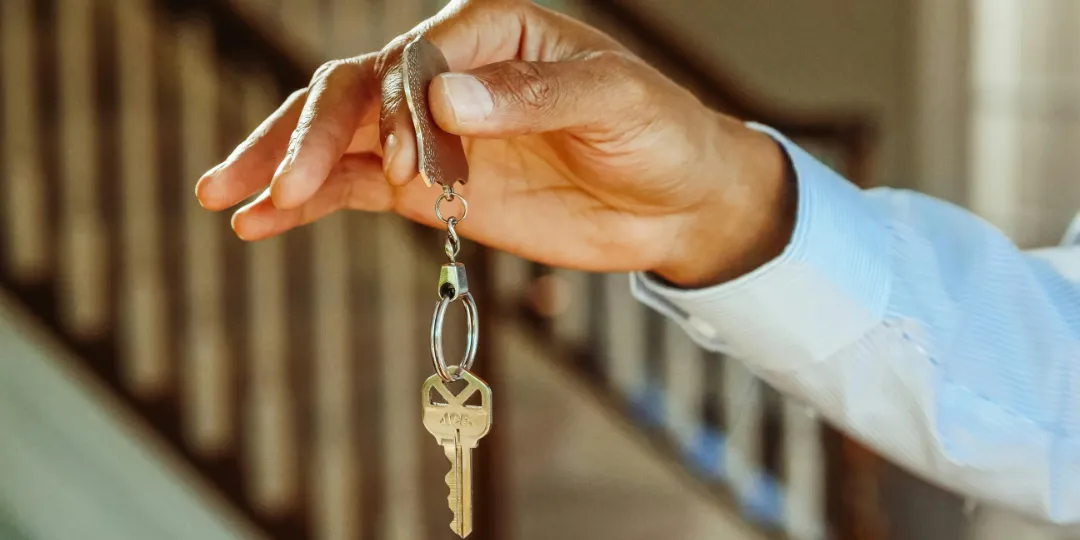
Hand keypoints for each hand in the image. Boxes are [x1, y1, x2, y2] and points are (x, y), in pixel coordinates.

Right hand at [194, 0, 794, 287]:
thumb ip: (532, 96)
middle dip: (308, 137)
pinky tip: (259, 223)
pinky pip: (353, 190)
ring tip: (225, 197)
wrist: (677, 201)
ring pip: (336, 139)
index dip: (396, 112)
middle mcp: (445, 75)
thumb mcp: (614, 101)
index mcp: (487, 32)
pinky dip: (307, 205)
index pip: (413, 59)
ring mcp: (430, 135)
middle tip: (273, 185)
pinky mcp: (427, 188)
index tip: (404, 169)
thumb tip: (445, 98)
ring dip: (280, 165)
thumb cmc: (659, 133)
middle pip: (353, 93)